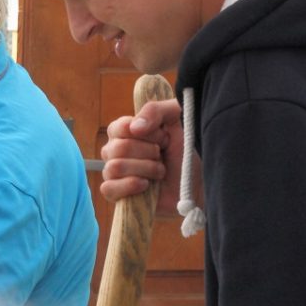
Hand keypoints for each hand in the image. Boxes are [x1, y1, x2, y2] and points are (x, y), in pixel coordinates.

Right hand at [100, 98, 201, 218]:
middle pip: (117, 148)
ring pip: (114, 167)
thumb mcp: (176, 119)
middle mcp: (116, 152)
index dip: (143, 134)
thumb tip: (135, 127)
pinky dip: (129, 185)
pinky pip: (108, 188)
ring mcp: (115, 174)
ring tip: (160, 172)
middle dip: (147, 152)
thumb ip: (157, 110)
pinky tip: (146, 185)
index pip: (117, 127)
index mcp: (126, 132)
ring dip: (145, 169)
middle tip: (162, 155)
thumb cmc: (185, 150)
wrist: (197, 182)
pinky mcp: (118, 196)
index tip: (162, 136)